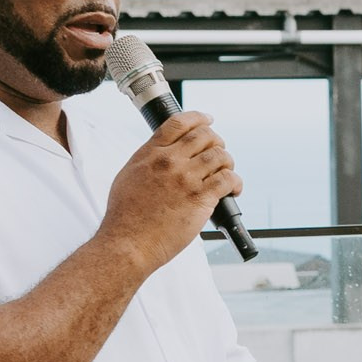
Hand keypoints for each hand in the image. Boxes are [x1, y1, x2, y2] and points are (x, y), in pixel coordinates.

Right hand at [98, 112, 240, 274]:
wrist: (128, 243)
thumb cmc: (125, 216)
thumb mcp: (128, 176)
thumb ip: (148, 160)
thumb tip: (162, 152)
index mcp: (150, 153)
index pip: (179, 123)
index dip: (198, 118)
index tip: (208, 120)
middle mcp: (169, 161)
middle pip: (204, 136)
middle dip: (216, 141)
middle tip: (219, 153)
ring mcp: (185, 178)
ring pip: (220, 155)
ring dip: (227, 163)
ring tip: (226, 174)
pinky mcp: (200, 198)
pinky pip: (228, 179)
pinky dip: (235, 182)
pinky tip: (233, 190)